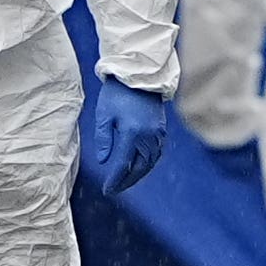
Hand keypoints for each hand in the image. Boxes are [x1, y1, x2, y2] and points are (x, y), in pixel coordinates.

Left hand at [80, 77, 173, 195]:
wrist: (138, 75)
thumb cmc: (117, 93)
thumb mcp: (104, 115)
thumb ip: (104, 140)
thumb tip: (104, 161)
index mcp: (132, 133)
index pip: (123, 165)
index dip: (115, 180)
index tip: (107, 190)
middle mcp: (148, 136)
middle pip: (139, 168)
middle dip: (127, 181)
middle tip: (115, 190)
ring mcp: (157, 133)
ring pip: (150, 162)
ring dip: (138, 174)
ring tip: (126, 181)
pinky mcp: (161, 129)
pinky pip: (156, 153)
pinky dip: (147, 163)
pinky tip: (139, 166)